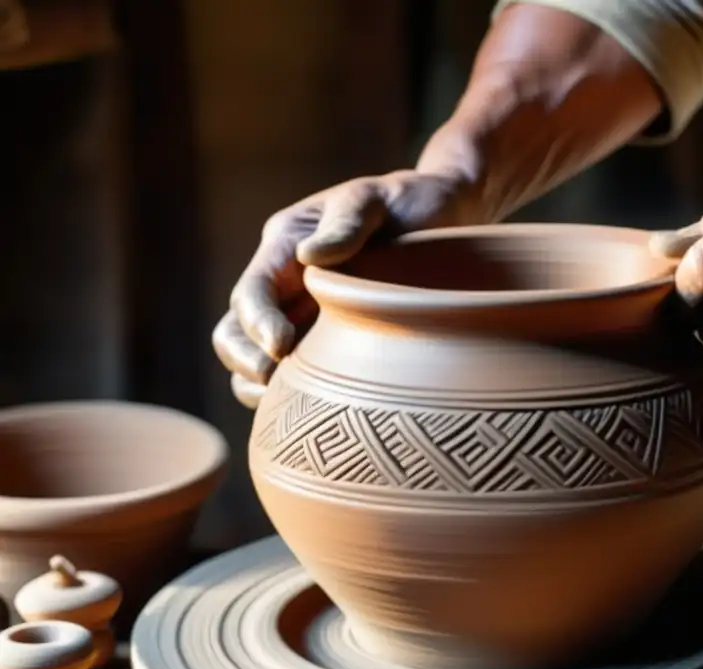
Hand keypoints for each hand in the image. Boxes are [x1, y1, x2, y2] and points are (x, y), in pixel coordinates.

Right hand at [212, 170, 478, 407]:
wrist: (443, 217)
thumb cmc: (408, 203)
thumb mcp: (377, 200)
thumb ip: (347, 222)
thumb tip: (309, 258)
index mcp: (284, 248)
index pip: (251, 292)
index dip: (257, 322)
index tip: (280, 346)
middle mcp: (284, 286)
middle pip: (234, 333)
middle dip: (245, 361)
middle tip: (276, 381)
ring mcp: (301, 317)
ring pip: (255, 361)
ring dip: (261, 385)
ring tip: (293, 400)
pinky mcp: (325, 343)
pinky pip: (295, 377)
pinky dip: (293, 396)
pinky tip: (322, 408)